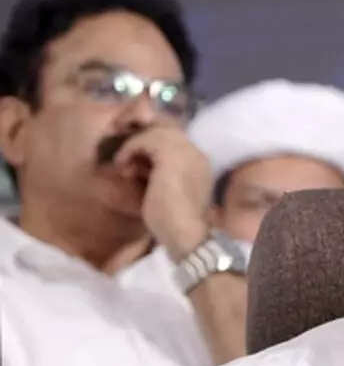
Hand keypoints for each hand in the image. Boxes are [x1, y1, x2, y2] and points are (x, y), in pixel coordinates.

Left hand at [115, 126, 211, 258]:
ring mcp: (187, 152)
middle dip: (140, 137)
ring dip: (133, 145)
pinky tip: (123, 168)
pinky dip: (129, 149)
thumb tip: (139, 164)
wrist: (187, 237)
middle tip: (123, 154)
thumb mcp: (167, 192)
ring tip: (123, 165)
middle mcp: (196, 153)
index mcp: (199, 163)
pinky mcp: (172, 156)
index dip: (150, 143)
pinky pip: (146, 139)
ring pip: (154, 131)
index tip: (133, 159)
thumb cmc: (175, 223)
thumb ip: (159, 174)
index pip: (174, 138)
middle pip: (165, 128)